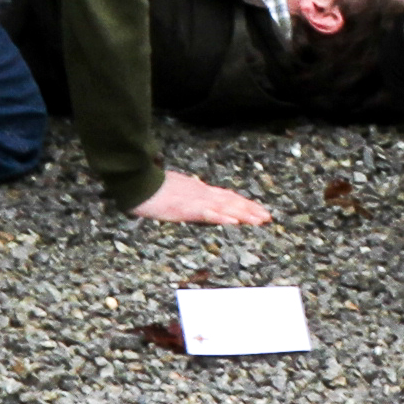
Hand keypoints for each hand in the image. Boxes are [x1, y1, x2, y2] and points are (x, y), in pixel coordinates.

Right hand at [134, 169, 272, 227]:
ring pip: (225, 207)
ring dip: (244, 214)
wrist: (136, 181)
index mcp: (197, 189)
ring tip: (260, 220)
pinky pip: (207, 213)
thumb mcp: (172, 192)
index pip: (225, 196)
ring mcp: (194, 200)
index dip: (242, 203)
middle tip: (268, 217)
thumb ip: (185, 197)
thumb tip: (192, 204)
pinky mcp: (185, 207)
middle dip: (250, 209)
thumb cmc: (149, 188)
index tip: (257, 209)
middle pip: (231, 201)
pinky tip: (234, 222)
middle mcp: (200, 193)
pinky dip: (222, 217)